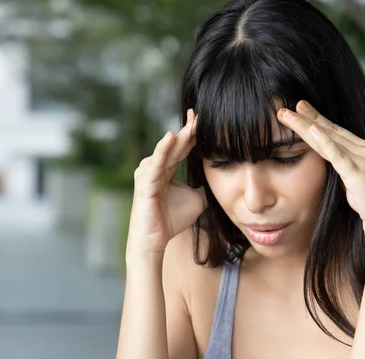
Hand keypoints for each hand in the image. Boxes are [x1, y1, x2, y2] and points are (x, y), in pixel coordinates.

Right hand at [126, 109, 205, 259]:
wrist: (156, 239)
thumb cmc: (172, 220)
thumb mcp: (197, 200)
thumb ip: (204, 187)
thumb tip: (220, 182)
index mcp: (166, 169)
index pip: (182, 147)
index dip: (193, 134)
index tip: (204, 118)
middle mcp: (155, 167)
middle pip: (175, 144)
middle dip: (188, 129)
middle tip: (198, 112)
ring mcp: (148, 173)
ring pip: (167, 151)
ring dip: (179, 137)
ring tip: (192, 123)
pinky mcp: (145, 181)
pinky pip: (156, 163)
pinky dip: (163, 149)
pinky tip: (171, 137)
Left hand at [277, 100, 364, 246]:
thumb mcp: (356, 184)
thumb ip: (345, 171)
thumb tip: (332, 165)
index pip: (336, 132)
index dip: (317, 120)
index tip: (300, 110)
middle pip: (330, 130)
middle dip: (307, 118)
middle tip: (287, 107)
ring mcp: (364, 161)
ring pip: (329, 138)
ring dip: (306, 126)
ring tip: (288, 115)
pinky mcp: (359, 174)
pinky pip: (338, 156)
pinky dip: (324, 142)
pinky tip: (312, 130)